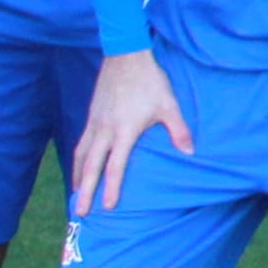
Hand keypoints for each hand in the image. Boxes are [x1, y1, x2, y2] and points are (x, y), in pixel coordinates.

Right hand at [70, 49, 188, 211]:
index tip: (108, 207)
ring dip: (78, 176)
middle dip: (86, 191)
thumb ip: (178, 130)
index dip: (111, 187)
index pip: (115, 166)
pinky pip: (81, 142)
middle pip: (92, 166)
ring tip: (77, 194)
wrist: (126, 55)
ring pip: (82, 155)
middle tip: (80, 212)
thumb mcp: (168, 105)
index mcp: (124, 130)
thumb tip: (190, 153)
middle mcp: (105, 130)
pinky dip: (78, 158)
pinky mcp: (91, 115)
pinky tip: (79, 166)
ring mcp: (95, 122)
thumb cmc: (150, 81)